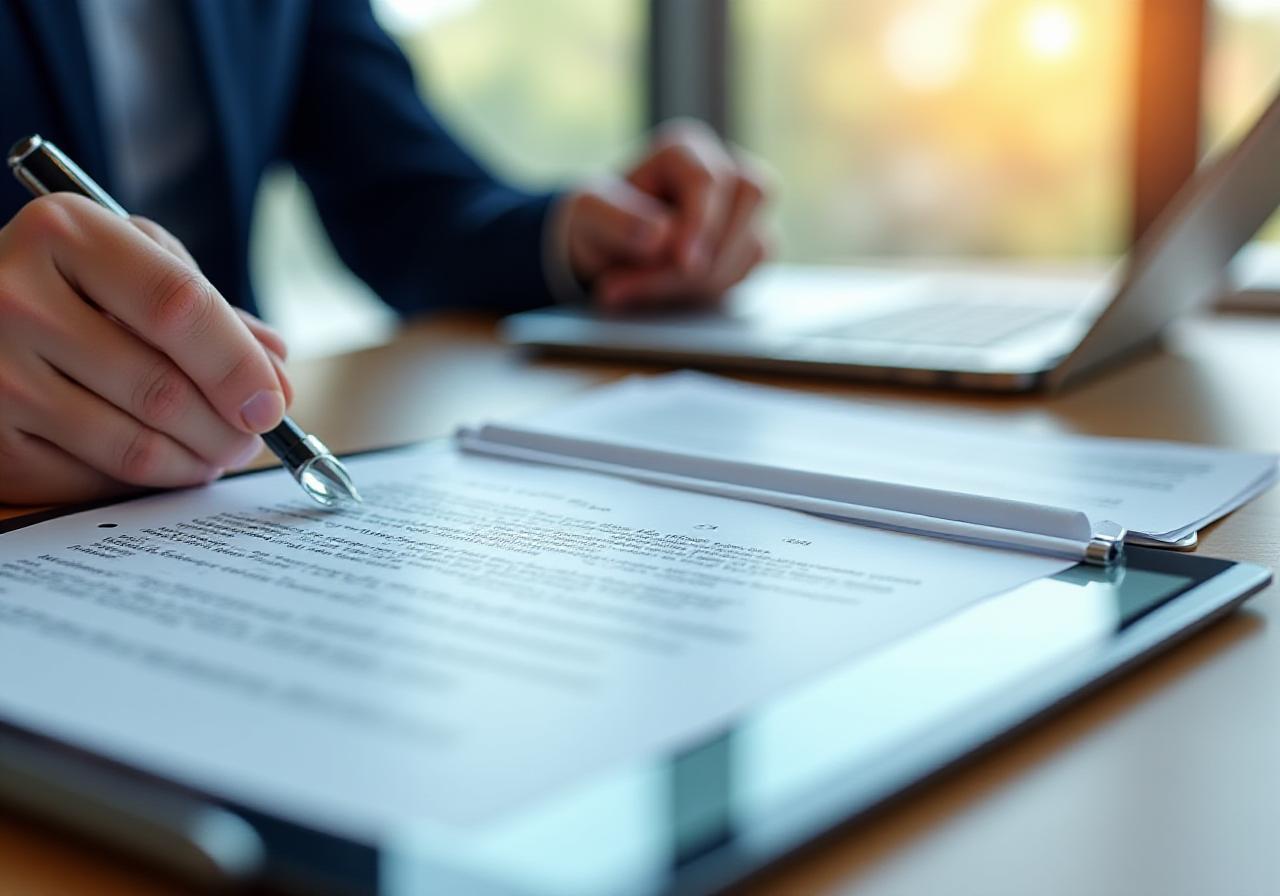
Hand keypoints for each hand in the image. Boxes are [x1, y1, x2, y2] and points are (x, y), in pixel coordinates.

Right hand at [0, 193, 291, 503]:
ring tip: (220, 450)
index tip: (274, 401)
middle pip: (161, 387)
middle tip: (253, 434)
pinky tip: (168, 462)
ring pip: (133, 443)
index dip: (238, 363)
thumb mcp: (130, 261)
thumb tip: (275, 369)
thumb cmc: (65, 282)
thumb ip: (207, 308)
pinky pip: (94, 478)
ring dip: (198, 459)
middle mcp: (16, 297)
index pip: (177, 306)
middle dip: (228, 425)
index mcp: (65, 233)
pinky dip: (149, 479)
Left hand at [563, 118, 770, 310]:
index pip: (710, 178)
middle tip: (660, 283)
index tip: (683, 261)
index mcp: (684, 150)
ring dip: (709, 278)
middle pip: (749, 199)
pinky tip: (673, 295)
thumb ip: (618, 221)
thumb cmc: (600, 223)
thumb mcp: (589, 216)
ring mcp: (741, 207)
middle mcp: (722, 169)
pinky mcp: (749, 243)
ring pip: (755, 240)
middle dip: (710, 252)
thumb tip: (662, 235)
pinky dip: (716, 289)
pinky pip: (752, 267)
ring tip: (651, 292)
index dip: (700, 221)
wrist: (606, 252)